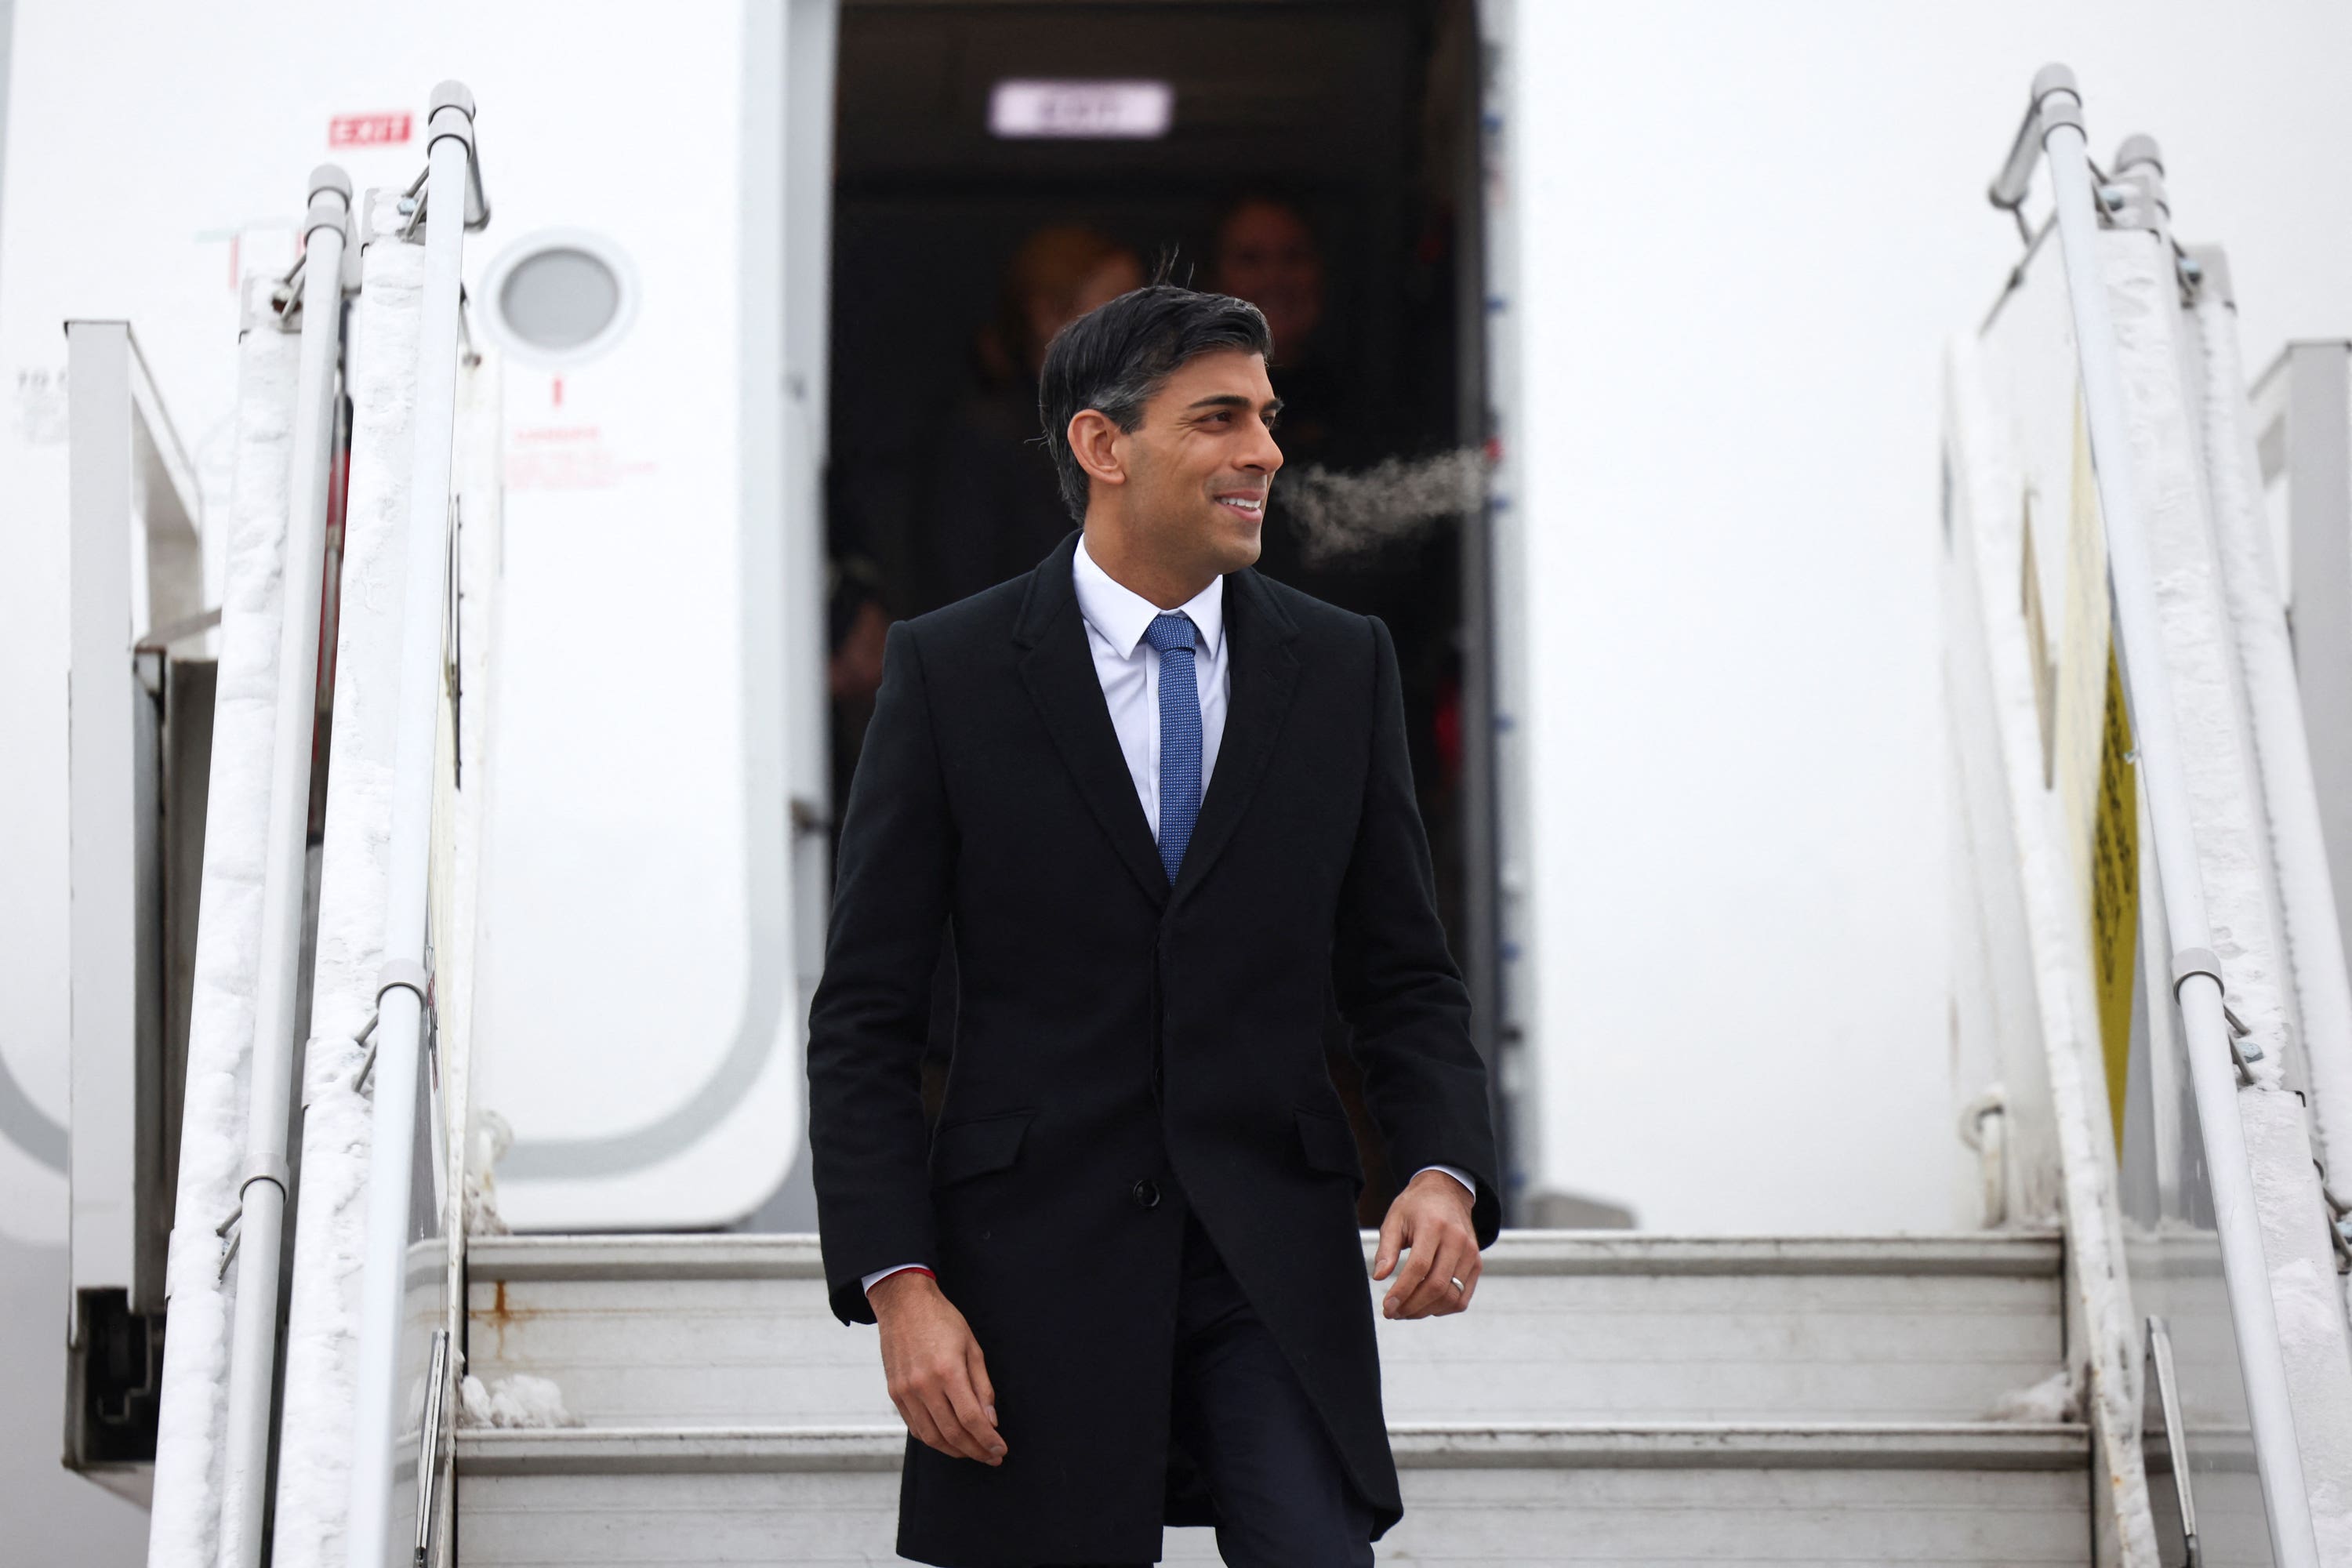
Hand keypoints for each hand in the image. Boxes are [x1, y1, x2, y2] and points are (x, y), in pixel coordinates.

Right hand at [869, 1270, 1005, 1465]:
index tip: (1000, 1450)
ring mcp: (905, 1391)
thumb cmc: (942, 1320)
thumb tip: (991, 1421)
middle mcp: (923, 1385)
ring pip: (932, 1437)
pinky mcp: (894, 1394)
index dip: (988, 1440)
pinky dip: (933, 1440)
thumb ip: (982, 1386)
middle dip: (976, 1450)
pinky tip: (949, 1441)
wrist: (903, 1304)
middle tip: (991, 1456)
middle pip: (952, 1433)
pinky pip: (915, 1428)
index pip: (971, 1419)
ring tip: (973, 1452)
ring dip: (955, 1451)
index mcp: (947, 1371)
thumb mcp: (972, 1347)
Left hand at [1372, 1168, 1480, 1318]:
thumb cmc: (1415, 1207)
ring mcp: (1471, 1253)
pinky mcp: (1476, 1264)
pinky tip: (1425, 1306)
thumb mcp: (1394, 1219)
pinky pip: (1462, 1298)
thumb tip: (1378, 1277)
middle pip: (1436, 1285)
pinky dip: (1443, 1308)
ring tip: (1405, 1311)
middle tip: (1392, 1313)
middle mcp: (1457, 1240)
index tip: (1386, 1306)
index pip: (1419, 1267)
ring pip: (1451, 1296)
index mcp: (1434, 1226)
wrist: (1447, 1192)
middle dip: (1411, 1306)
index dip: (1402, 1291)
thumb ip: (1386, 1248)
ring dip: (1426, 1311)